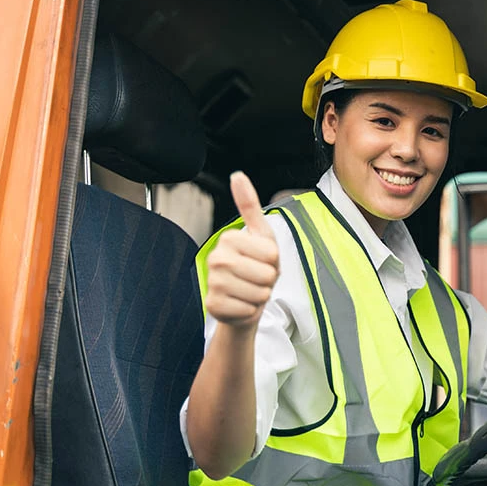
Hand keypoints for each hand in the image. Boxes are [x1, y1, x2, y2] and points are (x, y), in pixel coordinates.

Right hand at [204, 172, 279, 329]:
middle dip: (269, 280)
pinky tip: (242, 304)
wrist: (243, 298)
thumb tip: (237, 174)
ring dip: (261, 296)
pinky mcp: (213, 305)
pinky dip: (251, 310)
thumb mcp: (261, 235)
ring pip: (259, 294)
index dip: (274, 261)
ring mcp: (212, 283)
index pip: (272, 254)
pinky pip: (249, 310)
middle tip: (257, 278)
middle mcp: (216, 258)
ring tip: (250, 290)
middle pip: (266, 275)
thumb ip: (249, 205)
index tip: (262, 260)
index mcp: (229, 238)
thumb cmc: (256, 265)